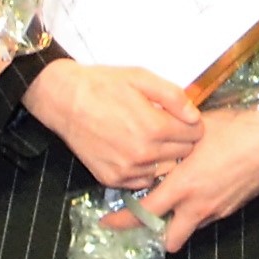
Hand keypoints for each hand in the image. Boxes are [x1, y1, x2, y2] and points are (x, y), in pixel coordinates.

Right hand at [20, 59, 203, 189]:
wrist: (64, 100)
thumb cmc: (102, 85)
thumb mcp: (140, 77)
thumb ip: (173, 96)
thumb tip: (195, 116)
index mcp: (154, 126)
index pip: (195, 134)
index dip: (191, 123)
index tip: (181, 118)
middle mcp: (143, 153)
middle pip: (184, 154)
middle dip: (180, 139)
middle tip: (166, 126)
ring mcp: (128, 169)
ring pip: (166, 170)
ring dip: (164, 156)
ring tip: (150, 138)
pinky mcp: (113, 179)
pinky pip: (144, 180)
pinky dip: (145, 168)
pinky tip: (135, 151)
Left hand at [136, 105, 258, 242]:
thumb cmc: (234, 129)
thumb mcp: (194, 132)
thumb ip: (170, 145)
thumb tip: (150, 146)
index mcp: (184, 185)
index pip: (145, 214)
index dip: (123, 221)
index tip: (107, 222)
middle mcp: (198, 205)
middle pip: (168, 239)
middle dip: (153, 235)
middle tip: (141, 221)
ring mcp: (216, 210)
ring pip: (188, 229)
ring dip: (176, 223)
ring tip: (168, 203)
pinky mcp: (231, 210)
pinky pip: (206, 218)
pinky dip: (195, 212)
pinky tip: (195, 191)